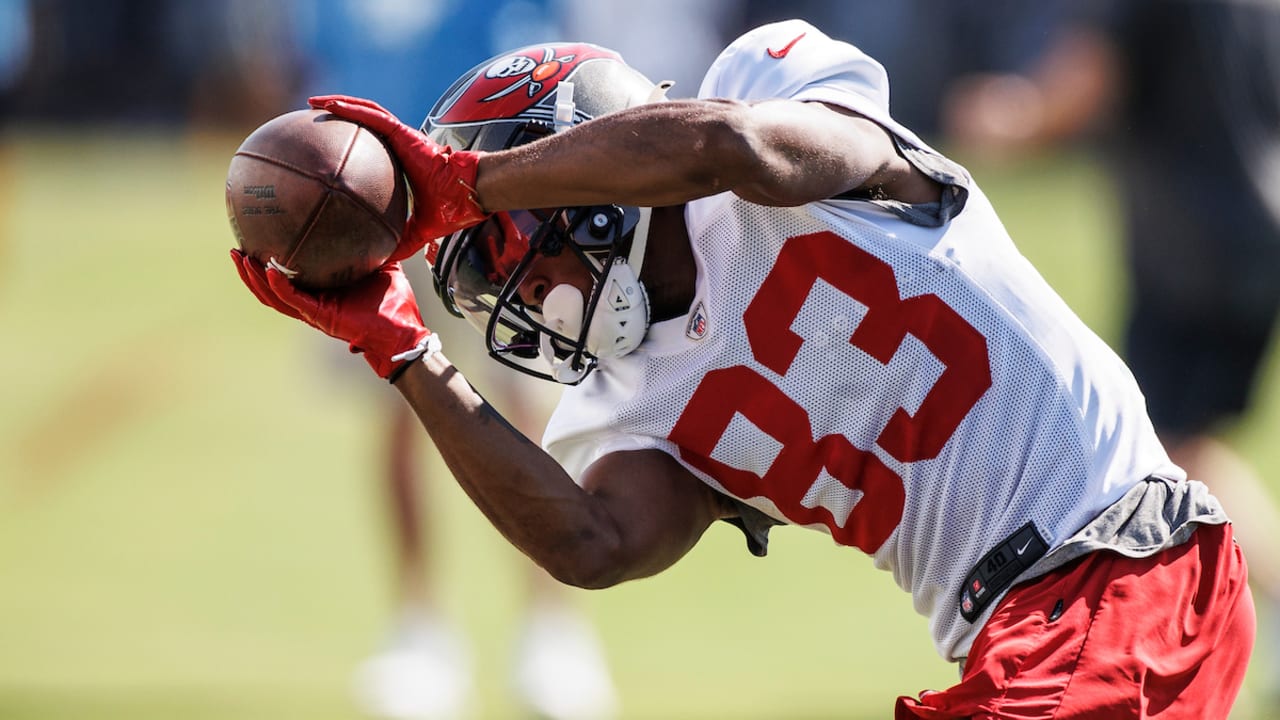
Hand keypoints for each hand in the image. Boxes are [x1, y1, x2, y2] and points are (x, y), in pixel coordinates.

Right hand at [231, 249, 438, 379]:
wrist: (404, 330)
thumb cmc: (395, 302)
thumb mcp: (384, 264)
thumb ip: (376, 244)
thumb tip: (381, 214)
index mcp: (322, 292)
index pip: (288, 278)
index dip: (269, 264)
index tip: (256, 242)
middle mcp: (312, 303)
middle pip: (269, 288)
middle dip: (249, 271)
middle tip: (234, 250)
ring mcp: (314, 311)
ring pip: (273, 296)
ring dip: (253, 279)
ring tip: (239, 258)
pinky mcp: (320, 317)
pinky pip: (293, 300)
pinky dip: (278, 286)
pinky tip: (268, 270)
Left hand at [308, 94, 487, 262]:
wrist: (469, 194)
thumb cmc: (451, 208)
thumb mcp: (418, 231)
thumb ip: (401, 242)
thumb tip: (381, 262)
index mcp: (401, 162)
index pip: (371, 148)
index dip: (350, 144)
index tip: (328, 147)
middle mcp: (399, 143)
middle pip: (363, 122)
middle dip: (338, 116)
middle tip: (313, 117)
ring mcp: (402, 135)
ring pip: (365, 111)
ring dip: (339, 104)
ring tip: (314, 102)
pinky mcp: (404, 132)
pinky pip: (373, 116)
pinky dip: (351, 109)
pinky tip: (331, 105)